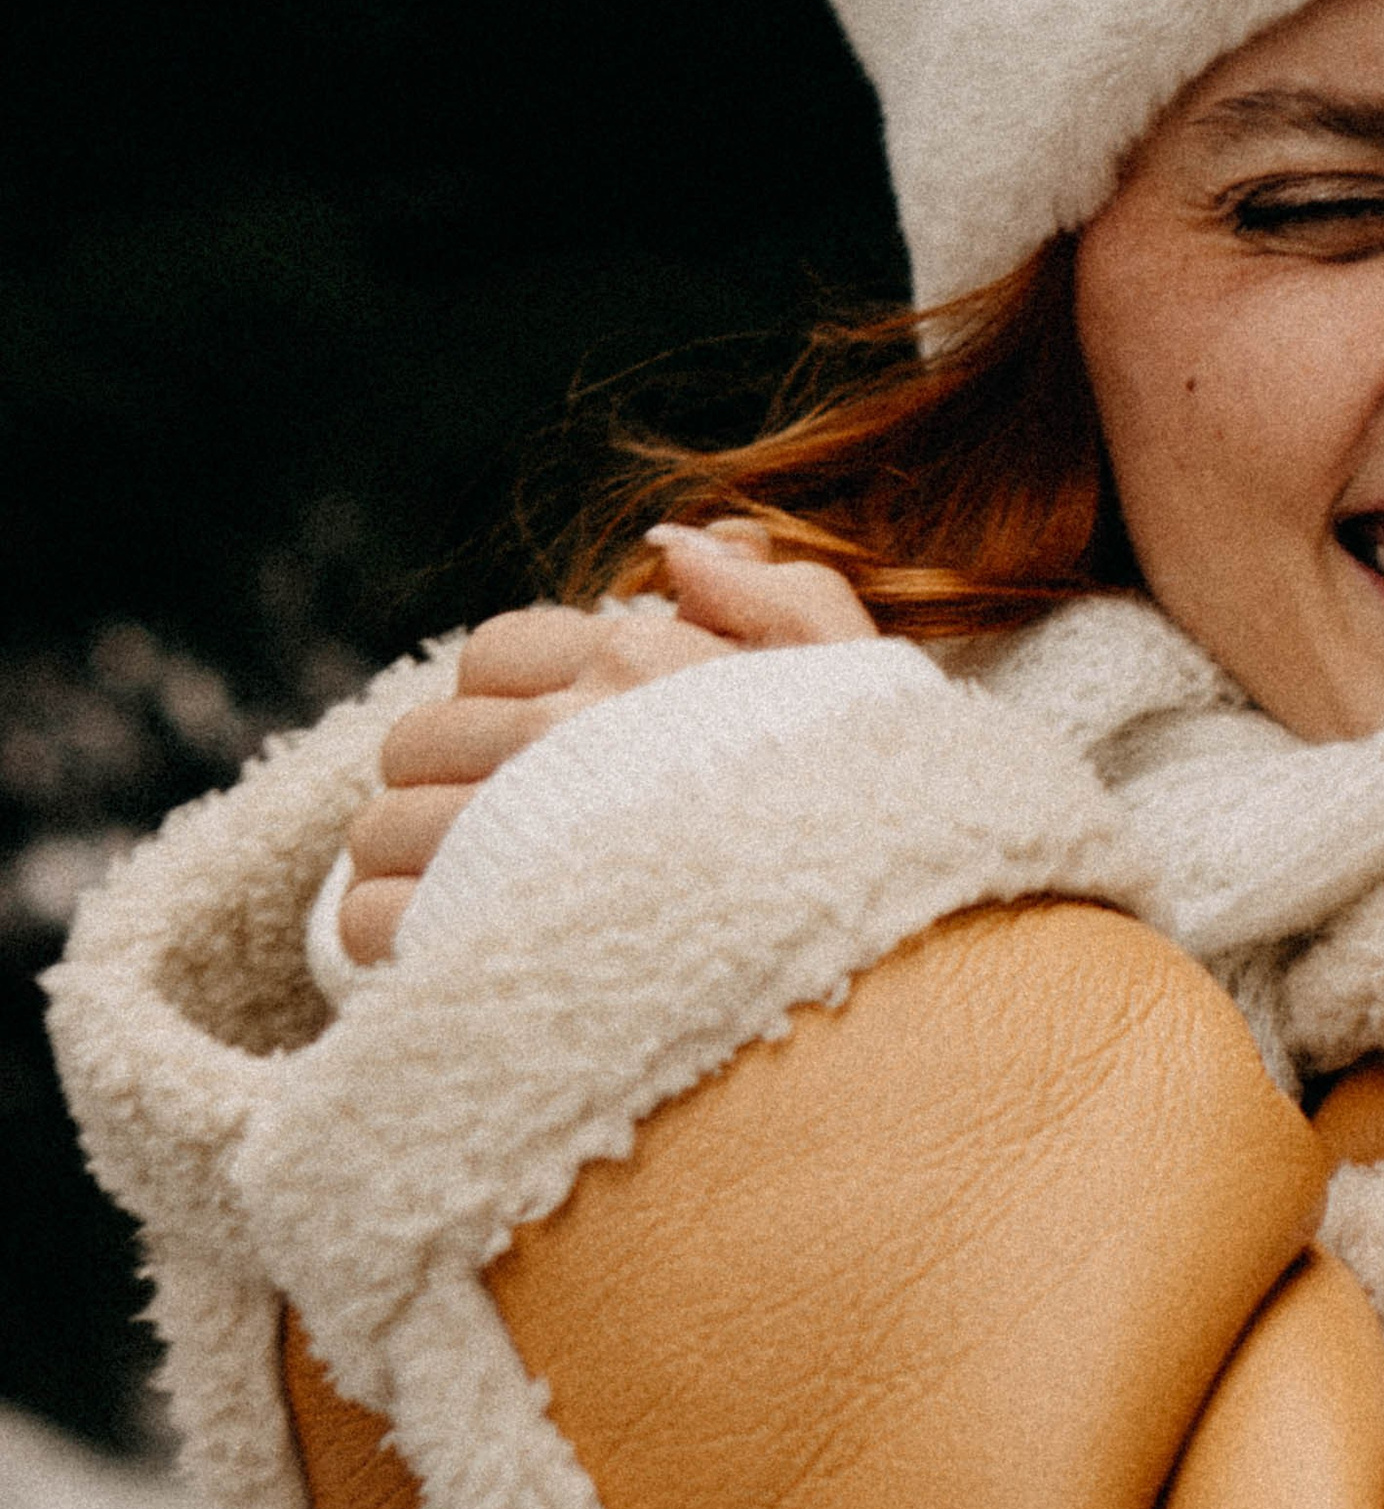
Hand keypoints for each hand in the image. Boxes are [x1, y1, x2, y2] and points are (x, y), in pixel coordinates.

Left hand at [336, 522, 875, 962]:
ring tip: (464, 905)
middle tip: (493, 838)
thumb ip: (777, 594)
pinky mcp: (475, 934)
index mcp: (635, 662)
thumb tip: (670, 547)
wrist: (878, 947)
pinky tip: (444, 961)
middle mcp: (560, 734)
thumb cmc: (881, 817)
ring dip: (409, 865)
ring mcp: (510, 834)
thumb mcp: (857, 676)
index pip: (495, 652)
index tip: (546, 761)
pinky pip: (377, 920)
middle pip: (420, 739)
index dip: (507, 704)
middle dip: (444, 784)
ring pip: (384, 829)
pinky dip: (394, 940)